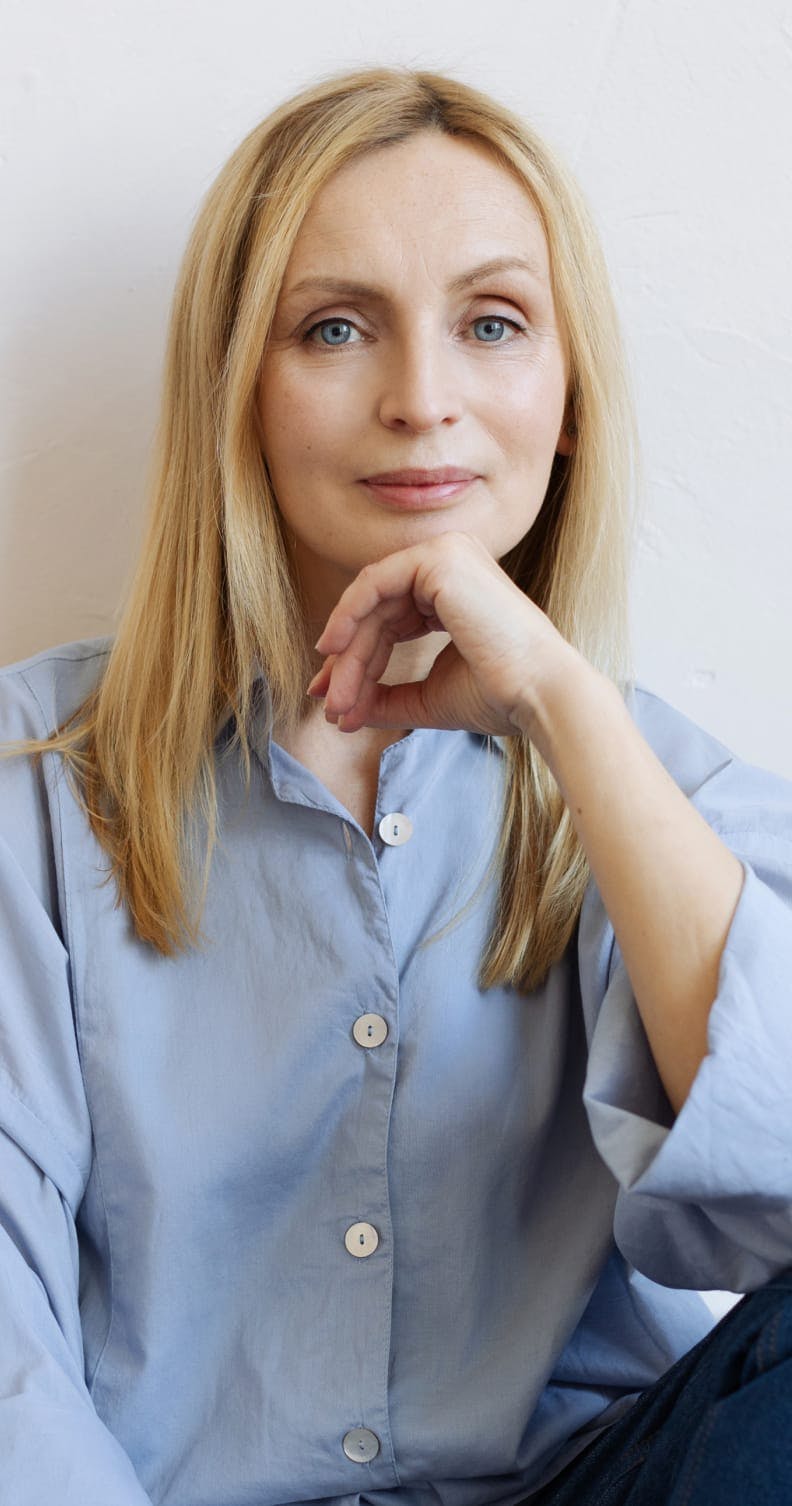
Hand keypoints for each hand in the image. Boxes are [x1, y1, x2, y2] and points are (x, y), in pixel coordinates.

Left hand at [305, 530, 578, 738]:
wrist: (536, 695)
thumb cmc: (497, 696)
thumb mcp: (427, 695)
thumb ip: (384, 697)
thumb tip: (342, 711)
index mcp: (454, 590)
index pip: (389, 619)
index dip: (357, 661)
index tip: (336, 702)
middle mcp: (451, 562)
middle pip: (376, 612)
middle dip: (348, 662)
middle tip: (330, 705)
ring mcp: (446, 553)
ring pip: (371, 602)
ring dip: (348, 654)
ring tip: (336, 699)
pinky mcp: (439, 558)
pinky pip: (374, 582)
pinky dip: (347, 616)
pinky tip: (333, 651)